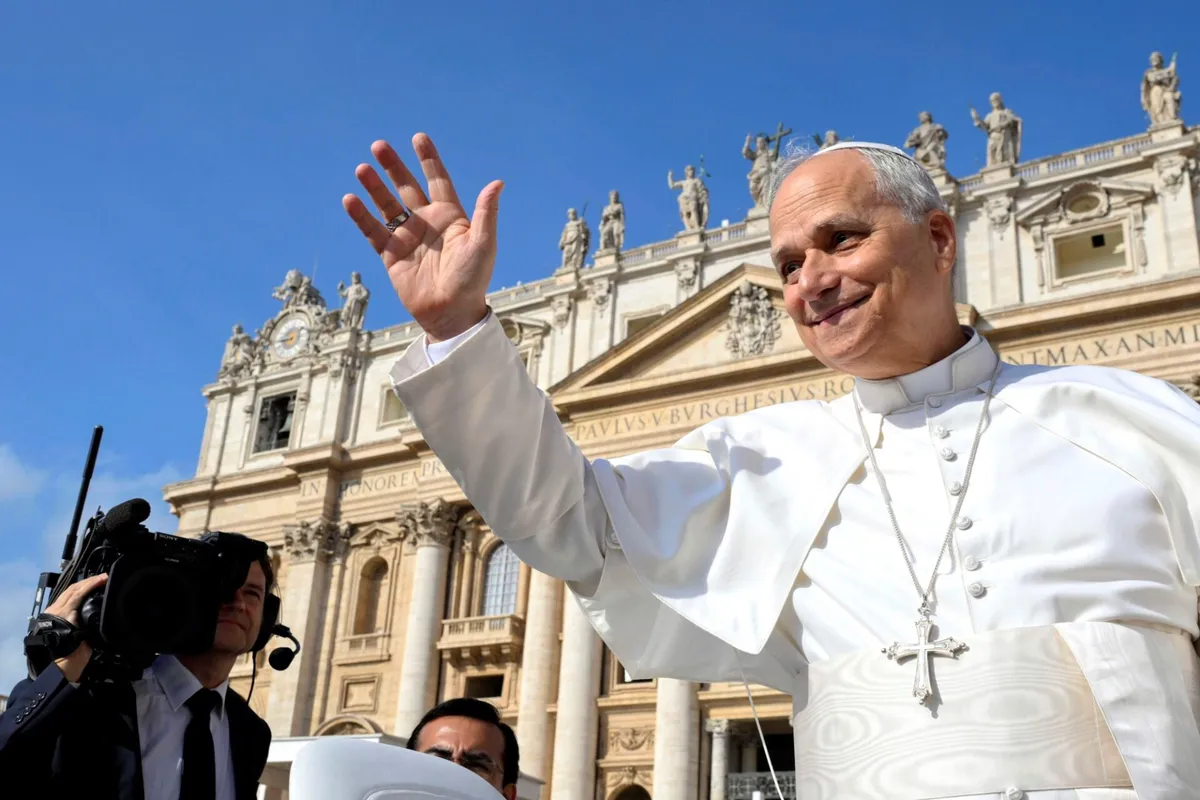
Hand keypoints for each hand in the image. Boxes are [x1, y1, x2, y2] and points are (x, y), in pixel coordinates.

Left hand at [43, 573, 106, 682]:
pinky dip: (76, 593)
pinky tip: (85, 593)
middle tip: (103, 577)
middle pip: (72, 589)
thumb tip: (99, 606)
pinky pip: (65, 600)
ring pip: (67, 593)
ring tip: (95, 583)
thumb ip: (89, 619)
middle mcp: (56, 611)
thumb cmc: (74, 654)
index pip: (79, 592)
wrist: (59, 669)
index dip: (93, 583)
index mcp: (63, 614)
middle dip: (88, 581)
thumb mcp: (86, 636)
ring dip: (82, 586)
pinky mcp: (52, 617)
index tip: (105, 577)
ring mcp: (52, 613)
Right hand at [343, 134, 503, 341]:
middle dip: (393, 167)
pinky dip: (361, 216)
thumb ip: (487, 213)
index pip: (437, 181)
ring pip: (387, 206)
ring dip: (375, 187)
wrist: (452, 313)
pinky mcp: (391, 255)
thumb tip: (498, 183)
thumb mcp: (483, 244)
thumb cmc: (473, 279)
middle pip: (407, 187)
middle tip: (379, 145)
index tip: (418, 138)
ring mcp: (407, 238)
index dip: (428, 160)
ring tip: (362, 169)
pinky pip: (373, 231)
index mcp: (450, 217)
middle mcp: (427, 223)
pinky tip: (350, 199)